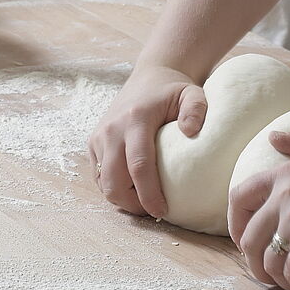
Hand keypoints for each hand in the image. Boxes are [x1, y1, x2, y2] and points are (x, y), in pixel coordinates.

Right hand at [87, 64, 207, 217]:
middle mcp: (112, 129)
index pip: (138, 166)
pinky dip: (113, 189)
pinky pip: (99, 176)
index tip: (162, 211)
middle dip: (133, 204)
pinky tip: (131, 190)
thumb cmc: (172, 91)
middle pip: (114, 181)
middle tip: (154, 211)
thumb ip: (196, 109)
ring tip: (144, 202)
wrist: (148, 78)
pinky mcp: (93, 143)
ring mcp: (99, 136)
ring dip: (122, 199)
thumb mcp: (191, 93)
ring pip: (104, 183)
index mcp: (135, 119)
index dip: (148, 194)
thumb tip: (191, 132)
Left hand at [228, 132, 289, 289]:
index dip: (235, 223)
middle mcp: (283, 194)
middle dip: (252, 261)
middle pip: (248, 236)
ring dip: (276, 278)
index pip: (238, 197)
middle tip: (267, 272)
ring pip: (267, 259)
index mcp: (282, 174)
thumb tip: (273, 136)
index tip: (243, 240)